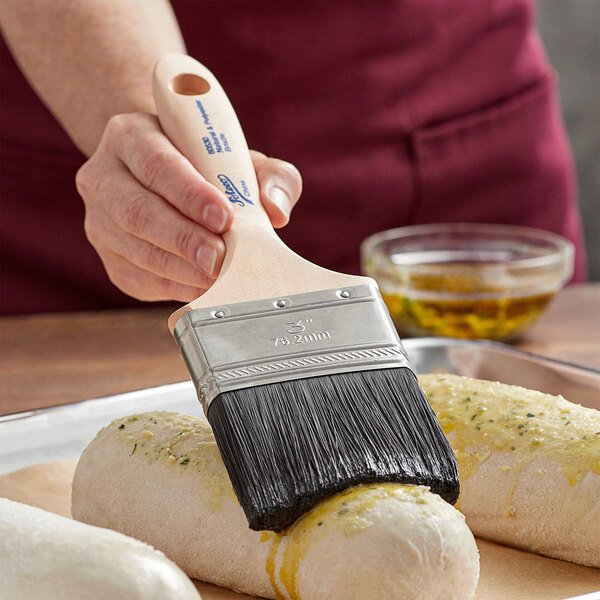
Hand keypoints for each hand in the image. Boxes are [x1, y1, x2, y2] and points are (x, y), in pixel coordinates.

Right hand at [76, 113, 301, 301]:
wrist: (165, 179)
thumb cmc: (208, 167)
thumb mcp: (242, 159)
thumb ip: (270, 175)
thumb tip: (276, 211)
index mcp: (130, 136)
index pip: (156, 164)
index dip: (189, 193)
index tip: (225, 217)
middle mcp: (103, 177)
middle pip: (138, 212)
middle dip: (183, 239)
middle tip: (220, 258)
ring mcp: (99, 222)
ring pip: (136, 250)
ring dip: (181, 268)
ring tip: (219, 278)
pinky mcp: (111, 259)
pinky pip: (140, 279)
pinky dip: (176, 287)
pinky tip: (204, 288)